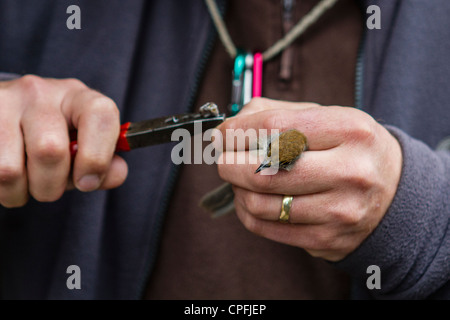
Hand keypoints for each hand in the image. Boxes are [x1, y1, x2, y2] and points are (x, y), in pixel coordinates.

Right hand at [0, 75, 127, 207]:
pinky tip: (10, 176)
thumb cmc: (55, 136)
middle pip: (50, 151)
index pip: (101, 114)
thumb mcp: (84, 144)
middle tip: (50, 186)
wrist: (6, 114)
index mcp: (78, 97)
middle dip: (52, 187)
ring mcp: (4, 103)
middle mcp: (40, 93)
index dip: (97, 157)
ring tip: (25, 182)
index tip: (88, 182)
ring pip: (10, 170)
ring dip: (20, 193)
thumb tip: (117, 173)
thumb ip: (104, 163)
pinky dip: (2, 191)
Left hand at [217, 98, 401, 260]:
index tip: (221, 133)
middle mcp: (349, 171)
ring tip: (239, 179)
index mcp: (349, 130)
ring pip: (260, 203)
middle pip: (264, 170)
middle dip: (228, 163)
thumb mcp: (327, 118)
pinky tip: (249, 199)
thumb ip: (277, 113)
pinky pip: (266, 228)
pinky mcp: (327, 239)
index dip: (237, 131)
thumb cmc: (351, 150)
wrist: (393, 194)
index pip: (275, 128)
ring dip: (236, 189)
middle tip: (222, 158)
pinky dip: (246, 212)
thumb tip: (230, 125)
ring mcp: (339, 210)